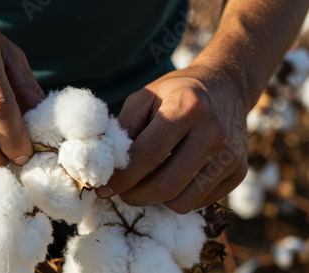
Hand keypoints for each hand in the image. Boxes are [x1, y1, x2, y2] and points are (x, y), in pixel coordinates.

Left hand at [96, 66, 248, 213]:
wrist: (226, 87)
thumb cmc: (177, 92)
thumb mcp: (145, 97)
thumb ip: (124, 128)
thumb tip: (107, 166)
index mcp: (187, 107)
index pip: (148, 153)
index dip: (122, 176)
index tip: (103, 187)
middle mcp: (213, 132)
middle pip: (166, 184)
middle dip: (134, 196)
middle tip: (121, 192)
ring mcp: (231, 155)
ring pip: (183, 201)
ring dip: (155, 201)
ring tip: (144, 185)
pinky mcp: (239, 172)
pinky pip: (199, 202)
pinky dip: (178, 198)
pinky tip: (170, 179)